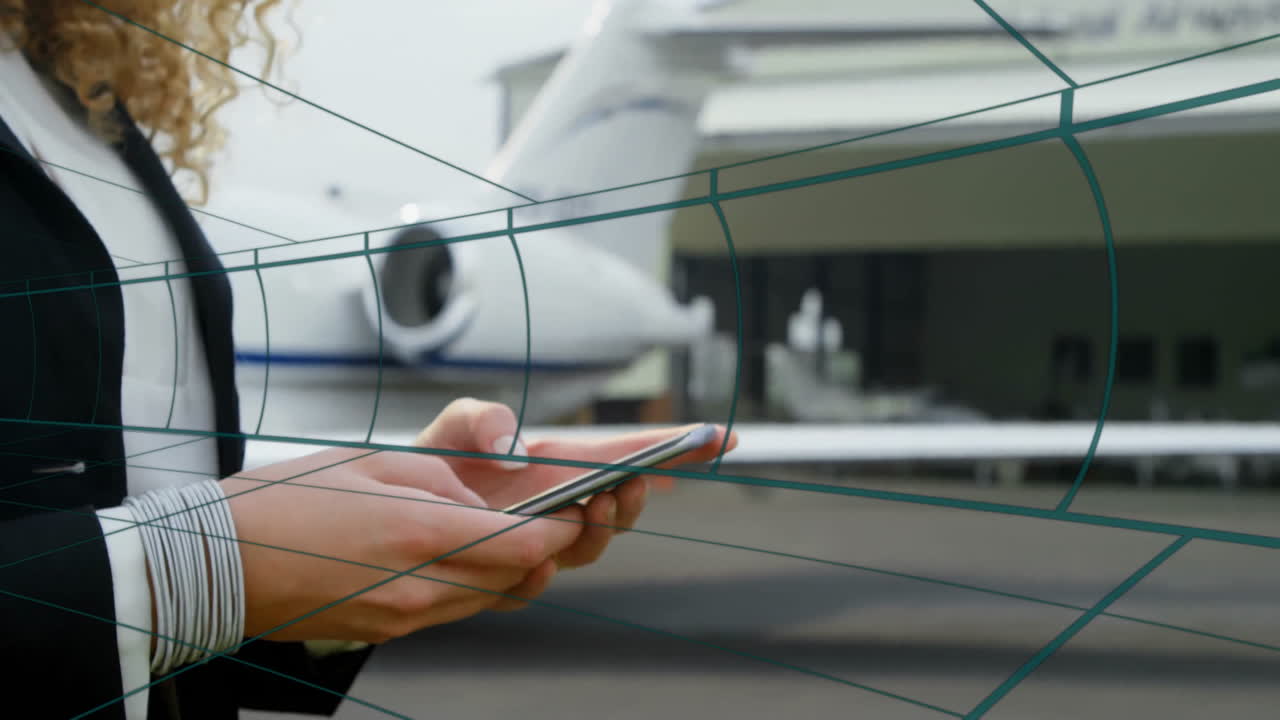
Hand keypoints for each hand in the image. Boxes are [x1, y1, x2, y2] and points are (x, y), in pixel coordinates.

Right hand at [224, 447, 584, 642]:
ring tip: (513, 533)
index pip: (525, 544)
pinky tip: (459, 555)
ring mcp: (404, 617)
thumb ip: (442, 479)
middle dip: (548, 550)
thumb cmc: (287, 501)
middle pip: (517, 578)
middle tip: (560, 518)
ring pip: (488, 598)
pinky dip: (471, 583)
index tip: (577, 508)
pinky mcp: (387, 631)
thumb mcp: (373, 462)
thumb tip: (479, 501)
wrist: (217, 563)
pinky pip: (451, 610)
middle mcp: (420, 586)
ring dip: (512, 569)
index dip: (564, 528)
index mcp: (420, 533)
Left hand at [414, 399, 736, 573]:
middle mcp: (562, 505)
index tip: (723, 438)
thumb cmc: (437, 461)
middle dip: (639, 496)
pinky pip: (533, 583)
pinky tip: (536, 557)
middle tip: (635, 480)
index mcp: (563, 464)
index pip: (631, 455)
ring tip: (595, 504)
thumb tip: (515, 448)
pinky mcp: (505, 572)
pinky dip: (540, 573)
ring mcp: (540, 541)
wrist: (393, 508)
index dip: (680, 448)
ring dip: (602, 529)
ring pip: (590, 546)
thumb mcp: (456, 424)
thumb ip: (482, 418)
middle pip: (624, 506)